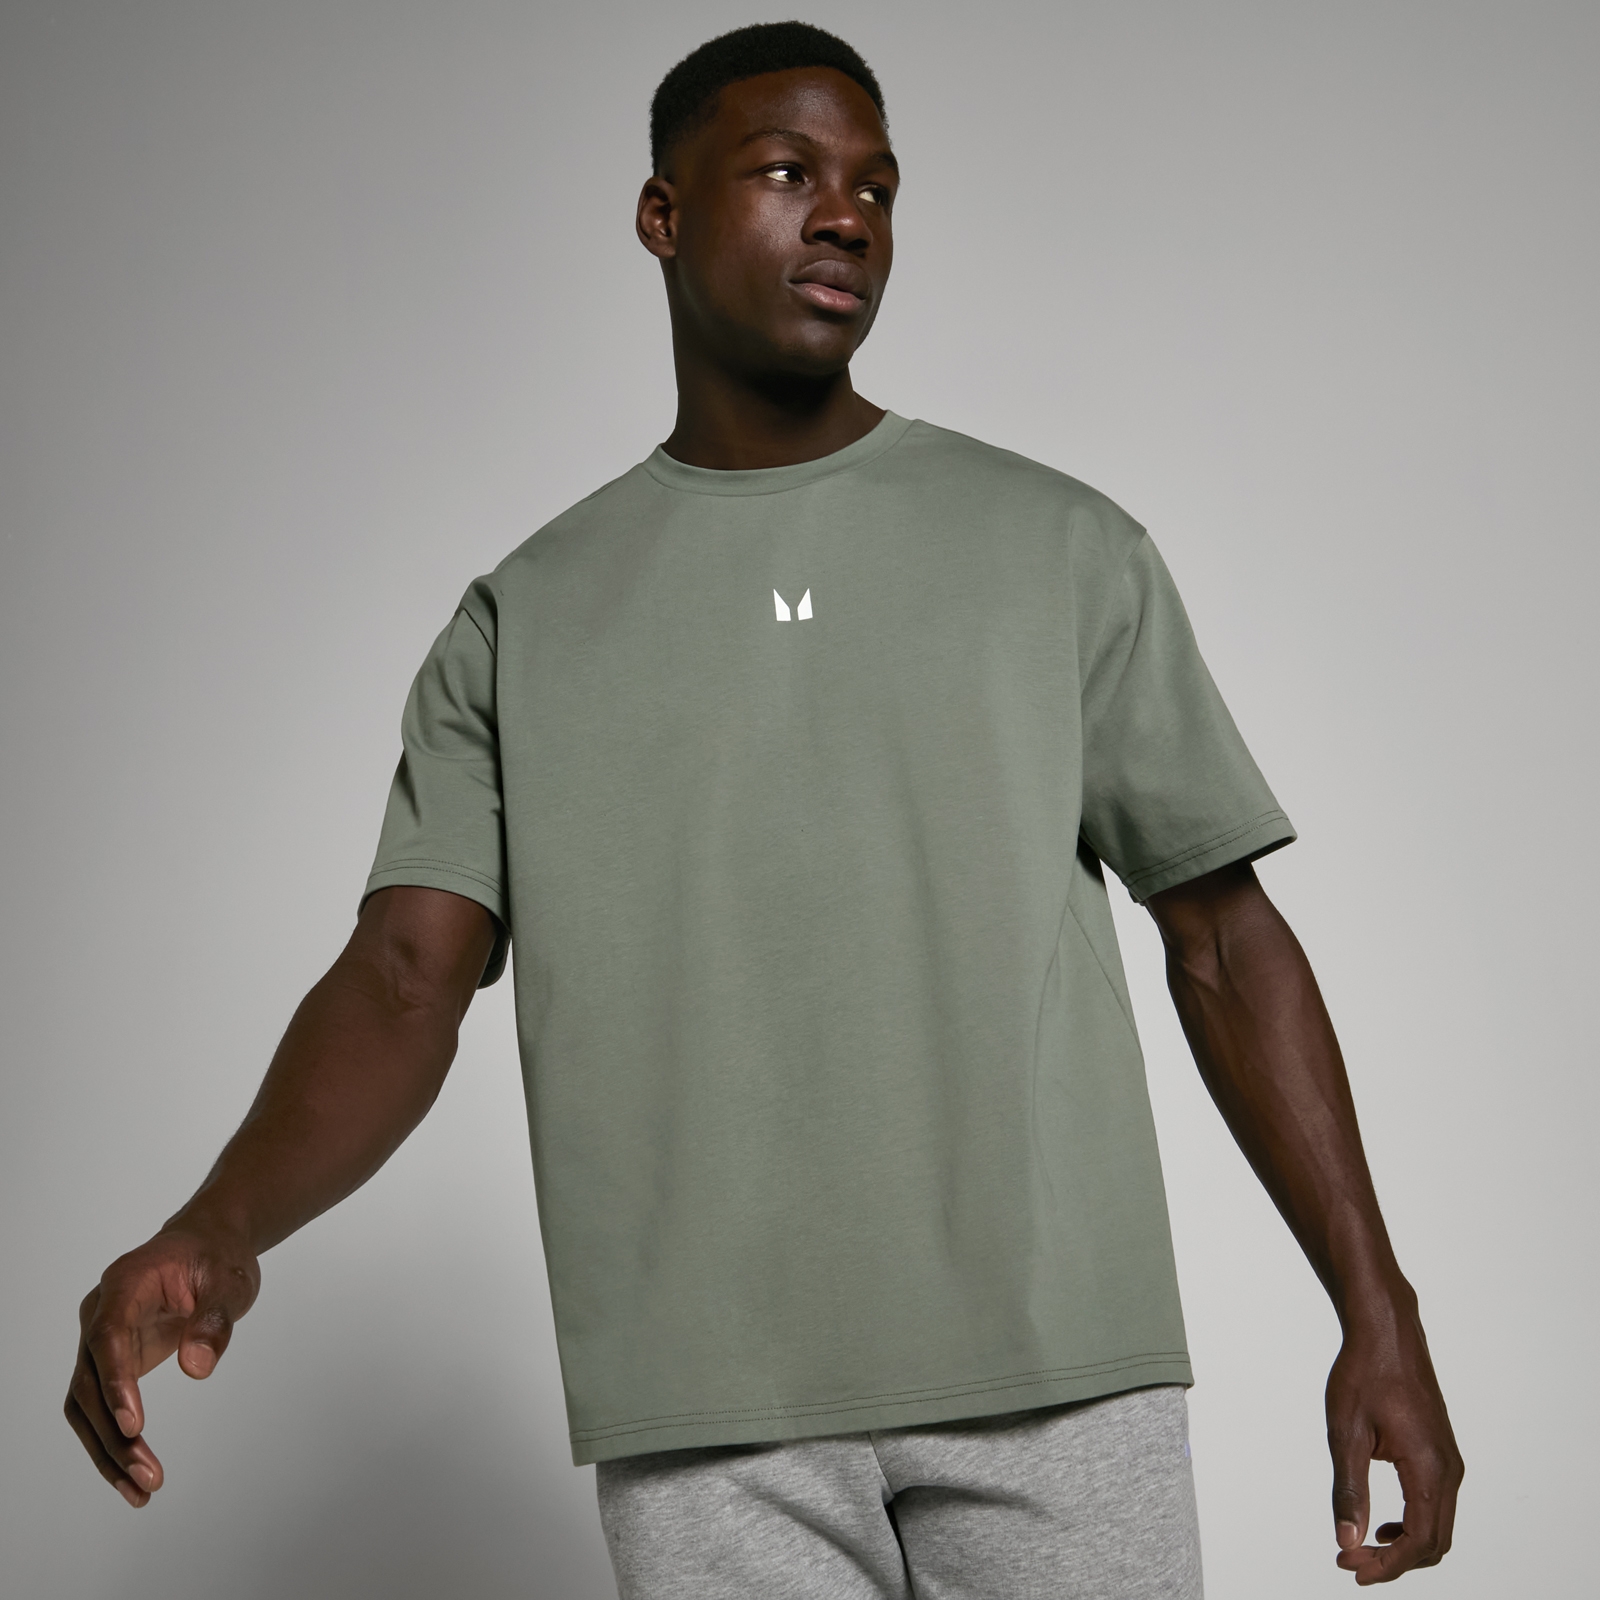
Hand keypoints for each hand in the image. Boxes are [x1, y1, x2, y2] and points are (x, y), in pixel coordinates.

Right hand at [64, 1223, 259, 1506]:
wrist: (205, 1247)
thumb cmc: (216, 1258)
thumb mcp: (230, 1279)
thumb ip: (215, 1319)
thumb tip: (197, 1367)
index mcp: (125, 1284)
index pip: (108, 1336)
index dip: (117, 1382)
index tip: (135, 1425)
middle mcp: (99, 1314)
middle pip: (89, 1382)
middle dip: (115, 1435)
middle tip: (149, 1476)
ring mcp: (98, 1341)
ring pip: (85, 1405)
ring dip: (108, 1451)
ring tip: (142, 1489)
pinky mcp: (108, 1364)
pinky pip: (98, 1409)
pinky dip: (112, 1444)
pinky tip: (132, 1478)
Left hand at [1326, 1309, 1463, 1582]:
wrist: (1386, 1331)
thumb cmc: (1364, 1373)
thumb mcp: (1346, 1434)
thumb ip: (1348, 1490)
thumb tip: (1347, 1540)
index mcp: (1428, 1468)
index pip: (1419, 1540)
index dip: (1387, 1565)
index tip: (1352, 1570)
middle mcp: (1448, 1469)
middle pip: (1434, 1542)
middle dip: (1394, 1561)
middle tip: (1352, 1563)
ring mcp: (1449, 1461)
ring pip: (1438, 1526)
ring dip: (1404, 1546)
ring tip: (1363, 1547)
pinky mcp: (1441, 1453)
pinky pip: (1436, 1504)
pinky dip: (1413, 1524)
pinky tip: (1383, 1523)